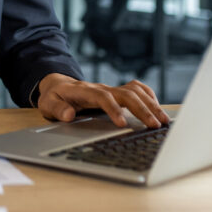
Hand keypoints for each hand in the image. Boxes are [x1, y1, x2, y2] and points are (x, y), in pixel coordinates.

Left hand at [37, 73, 170, 127]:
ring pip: (135, 91)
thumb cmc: (54, 97)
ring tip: (163, 121)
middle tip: (154, 126)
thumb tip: (69, 114)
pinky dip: (149, 96)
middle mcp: (102, 88)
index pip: (103, 97)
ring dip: (151, 104)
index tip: (123, 124)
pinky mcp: (117, 91)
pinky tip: (157, 109)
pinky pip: (137, 89)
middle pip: (126, 94)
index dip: (114, 109)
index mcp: (85, 91)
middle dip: (142, 109)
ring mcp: (111, 88)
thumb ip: (57, 109)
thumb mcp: (48, 104)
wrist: (58, 86)